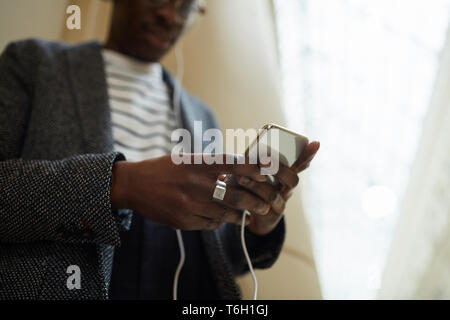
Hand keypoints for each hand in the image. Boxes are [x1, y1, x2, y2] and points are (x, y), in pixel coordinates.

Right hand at [110, 154, 274, 229]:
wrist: (134, 185)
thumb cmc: (163, 169)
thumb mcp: (185, 160)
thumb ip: (210, 166)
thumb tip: (237, 173)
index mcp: (197, 163)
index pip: (233, 164)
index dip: (253, 170)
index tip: (265, 174)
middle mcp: (194, 183)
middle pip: (234, 195)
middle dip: (254, 202)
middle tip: (264, 205)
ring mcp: (188, 204)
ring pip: (224, 213)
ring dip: (238, 215)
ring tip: (245, 214)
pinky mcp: (182, 221)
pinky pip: (209, 224)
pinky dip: (219, 221)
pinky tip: (221, 218)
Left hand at [232, 141, 319, 234]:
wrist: (248, 213)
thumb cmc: (250, 185)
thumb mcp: (252, 171)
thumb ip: (254, 163)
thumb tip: (246, 155)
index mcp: (286, 175)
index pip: (300, 163)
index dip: (308, 155)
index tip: (314, 143)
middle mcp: (286, 189)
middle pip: (292, 180)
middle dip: (278, 169)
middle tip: (263, 160)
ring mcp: (280, 204)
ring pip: (273, 194)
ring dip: (256, 184)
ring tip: (240, 177)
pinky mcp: (269, 216)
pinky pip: (261, 207)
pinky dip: (248, 197)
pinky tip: (238, 188)